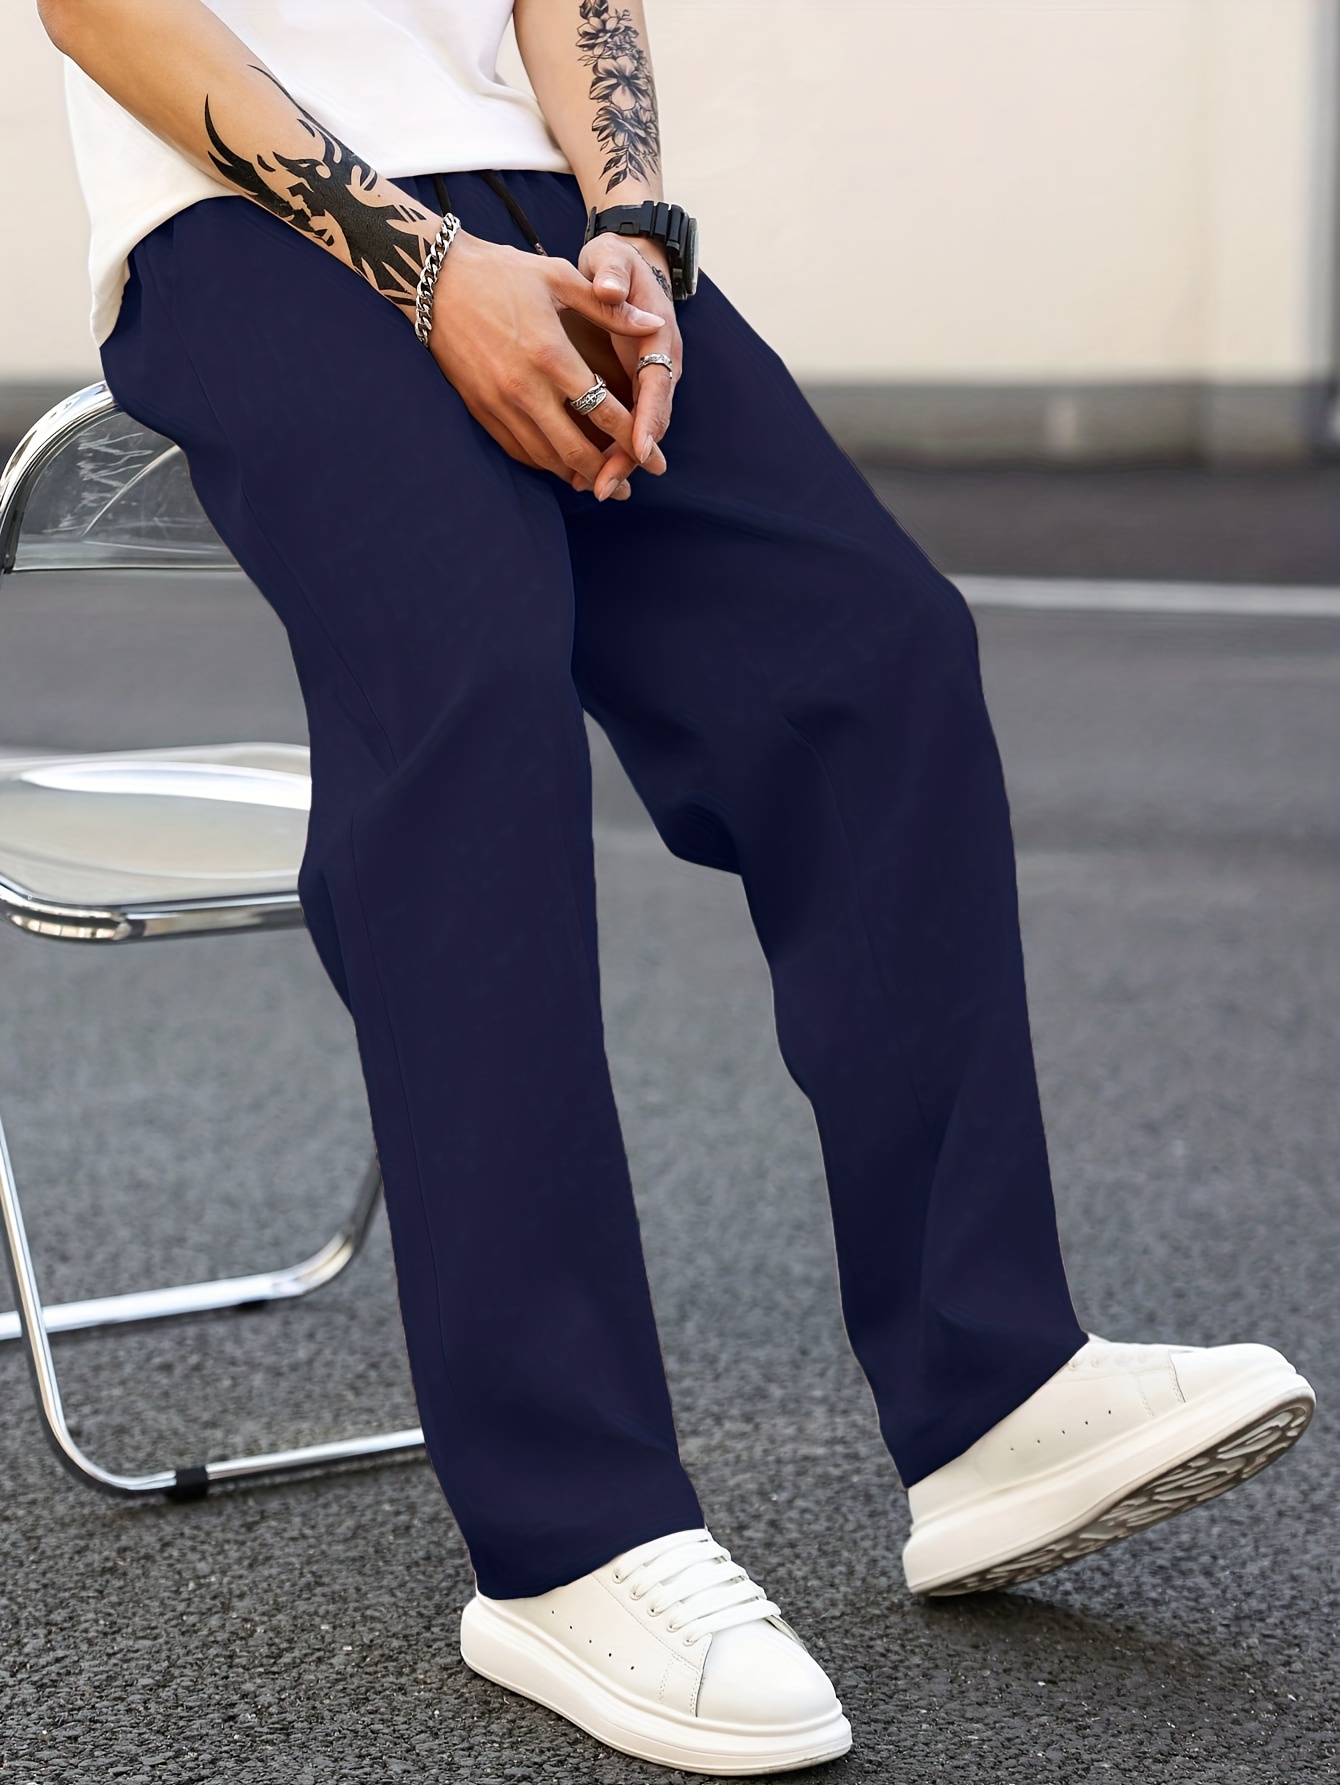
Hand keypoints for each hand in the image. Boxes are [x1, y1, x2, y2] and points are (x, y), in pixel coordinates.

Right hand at [428, 232, 665, 499]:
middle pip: (575, 449)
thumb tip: (653, 324)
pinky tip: (560, 467)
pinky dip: (543, 464)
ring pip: (545, 458)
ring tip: (598, 484)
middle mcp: (525, 388)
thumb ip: (608, 309)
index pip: (603, 411)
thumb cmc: (501, 273)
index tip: (652, 456)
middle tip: (626, 487)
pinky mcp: (480, 409)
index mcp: (551, 355)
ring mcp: (499, 403)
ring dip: (574, 476)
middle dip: (606, 472)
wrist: (434, 280)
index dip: (632, 438)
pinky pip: (518, 450)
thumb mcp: (558, 277)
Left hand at [578, 233, 680, 468]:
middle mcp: (658, 367)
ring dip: (618, 464)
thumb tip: (611, 290)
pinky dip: (608, 452)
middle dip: (629, 458)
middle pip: (650, 422)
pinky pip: (623, 428)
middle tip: (605, 487)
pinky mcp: (630, 391)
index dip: (648, 418)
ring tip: (594, 490)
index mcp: (658, 338)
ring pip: (637, 432)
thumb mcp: (614, 261)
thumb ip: (613, 276)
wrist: (622, 266)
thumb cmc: (616, 263)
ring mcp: (645, 382)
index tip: (638, 446)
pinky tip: (585, 474)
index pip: (657, 385)